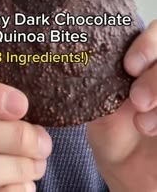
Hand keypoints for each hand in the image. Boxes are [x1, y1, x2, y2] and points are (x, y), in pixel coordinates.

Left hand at [87, 20, 156, 191]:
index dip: (147, 43)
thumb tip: (60, 48)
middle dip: (156, 74)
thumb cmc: (111, 124)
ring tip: (142, 123)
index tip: (129, 65)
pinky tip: (151, 128)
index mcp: (144, 54)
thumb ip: (92, 70)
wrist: (128, 165)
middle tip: (137, 99)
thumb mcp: (97, 93)